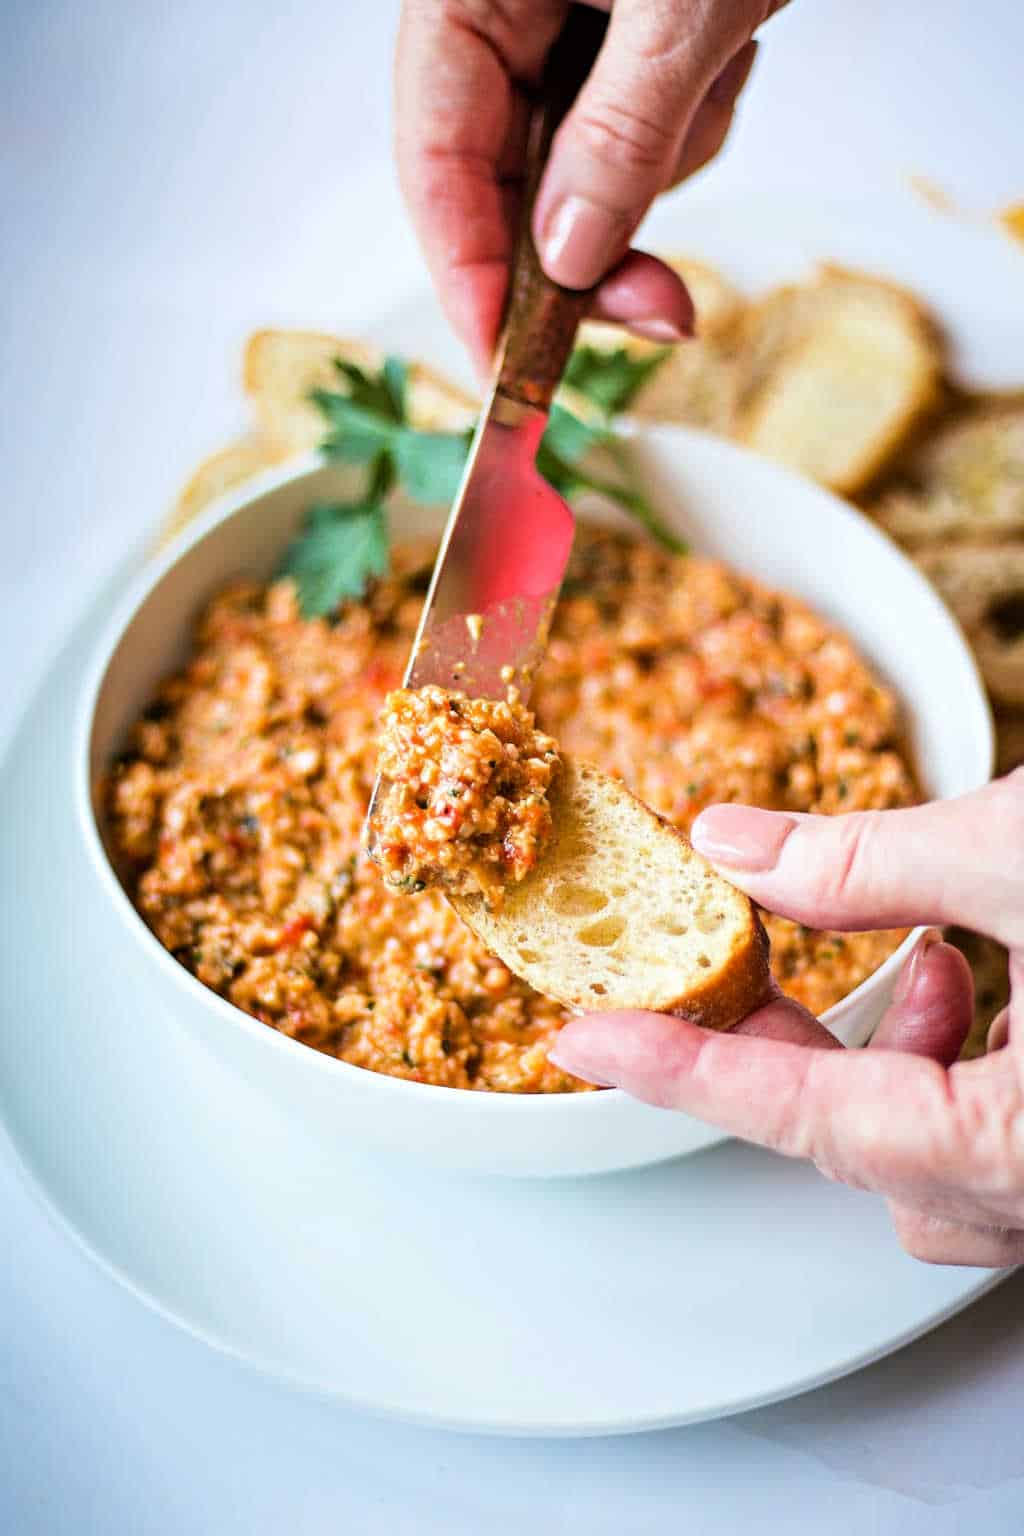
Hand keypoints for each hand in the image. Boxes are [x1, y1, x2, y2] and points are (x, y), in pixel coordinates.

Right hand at [394, 1, 785, 370]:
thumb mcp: (684, 1)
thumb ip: (620, 135)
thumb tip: (570, 261)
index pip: (433, 160)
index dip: (465, 276)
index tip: (507, 366)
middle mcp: (498, 15)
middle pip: (505, 185)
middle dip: (590, 247)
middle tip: (660, 306)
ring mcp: (556, 31)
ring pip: (582, 173)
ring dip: (660, 163)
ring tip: (717, 64)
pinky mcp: (613, 44)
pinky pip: (637, 134)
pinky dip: (689, 124)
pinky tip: (723, 54)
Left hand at [549, 772, 1023, 1267]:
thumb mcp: (1018, 855)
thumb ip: (870, 862)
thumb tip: (737, 847)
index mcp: (1018, 1145)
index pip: (800, 1111)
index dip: (678, 1067)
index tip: (585, 1040)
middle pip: (856, 1143)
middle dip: (785, 1047)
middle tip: (733, 967)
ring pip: (924, 1153)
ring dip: (889, 1058)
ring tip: (923, 965)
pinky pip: (985, 1139)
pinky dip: (955, 1067)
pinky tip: (981, 982)